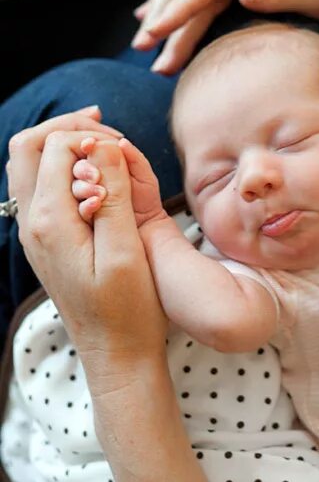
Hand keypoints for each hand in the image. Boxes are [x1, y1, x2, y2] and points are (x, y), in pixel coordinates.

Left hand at [8, 112, 167, 382]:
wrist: (116, 353)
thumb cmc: (129, 310)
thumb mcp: (127, 253)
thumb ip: (112, 196)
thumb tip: (102, 145)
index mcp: (50, 222)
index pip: (55, 147)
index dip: (91, 135)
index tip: (125, 149)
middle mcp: (32, 223)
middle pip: (27, 146)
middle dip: (66, 128)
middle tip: (106, 128)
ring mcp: (34, 232)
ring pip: (27, 164)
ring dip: (61, 144)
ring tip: (101, 142)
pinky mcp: (45, 241)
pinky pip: (38, 187)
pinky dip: (62, 168)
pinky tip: (95, 174)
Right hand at [72, 137, 166, 228]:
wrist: (149, 231)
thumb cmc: (146, 200)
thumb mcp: (144, 176)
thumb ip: (133, 158)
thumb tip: (120, 141)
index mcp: (99, 164)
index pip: (86, 150)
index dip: (87, 145)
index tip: (88, 144)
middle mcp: (86, 180)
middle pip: (74, 167)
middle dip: (83, 168)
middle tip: (96, 176)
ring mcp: (82, 199)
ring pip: (73, 188)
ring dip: (83, 187)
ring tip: (100, 193)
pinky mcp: (82, 219)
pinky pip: (78, 210)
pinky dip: (85, 206)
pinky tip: (95, 204)